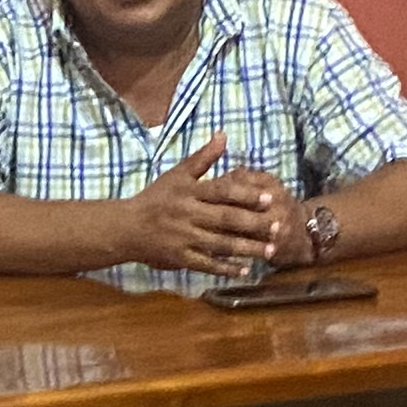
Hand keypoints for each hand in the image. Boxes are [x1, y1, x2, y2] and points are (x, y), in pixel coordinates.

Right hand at [118, 137, 291, 275]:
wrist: (127, 227)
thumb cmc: (156, 198)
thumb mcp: (177, 175)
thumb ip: (202, 158)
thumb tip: (223, 135)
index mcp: (189, 192)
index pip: (222, 192)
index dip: (247, 195)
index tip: (270, 199)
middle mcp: (188, 214)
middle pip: (226, 219)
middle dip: (254, 224)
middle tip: (279, 227)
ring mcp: (184, 238)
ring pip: (220, 244)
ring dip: (247, 249)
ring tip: (270, 251)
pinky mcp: (180, 258)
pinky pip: (207, 264)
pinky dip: (226, 268)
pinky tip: (245, 270)